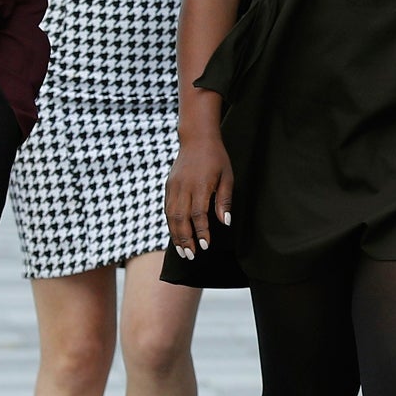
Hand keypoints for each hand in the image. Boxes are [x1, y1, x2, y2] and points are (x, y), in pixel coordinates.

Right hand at [165, 134, 233, 258]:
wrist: (197, 139)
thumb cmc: (217, 158)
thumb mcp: (227, 177)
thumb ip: (224, 200)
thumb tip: (226, 222)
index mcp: (200, 185)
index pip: (198, 214)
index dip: (201, 231)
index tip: (205, 246)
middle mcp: (183, 187)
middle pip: (181, 218)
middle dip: (185, 239)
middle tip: (191, 256)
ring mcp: (173, 187)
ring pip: (171, 216)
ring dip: (176, 235)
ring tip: (182, 251)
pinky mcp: (168, 186)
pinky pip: (167, 209)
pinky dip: (171, 224)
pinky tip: (176, 235)